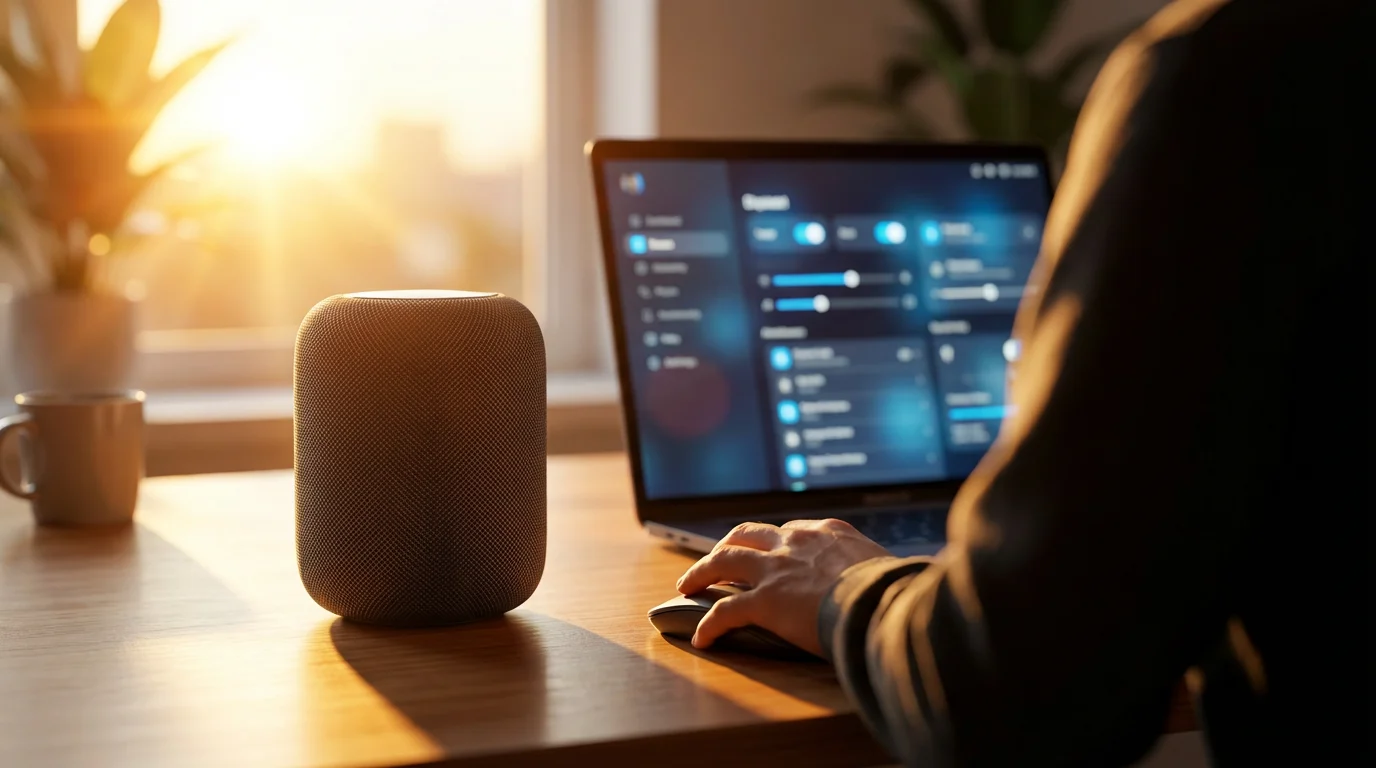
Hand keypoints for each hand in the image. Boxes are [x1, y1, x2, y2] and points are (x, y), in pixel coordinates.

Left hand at [676, 519, 892, 655]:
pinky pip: (724, 611)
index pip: (789, 530)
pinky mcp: (763, 602)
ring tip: (686, 587)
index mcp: (827, 532)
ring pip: (723, 561)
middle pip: (746, 535)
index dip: (771, 541)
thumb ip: (879, 571)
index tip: (766, 550)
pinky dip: (709, 625)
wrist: (883, 604)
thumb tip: (909, 580)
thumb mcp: (889, 568)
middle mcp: (795, 543)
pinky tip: (702, 639)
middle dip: (725, 545)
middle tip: (714, 560)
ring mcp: (776, 570)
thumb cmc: (896, 591)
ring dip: (700, 572)